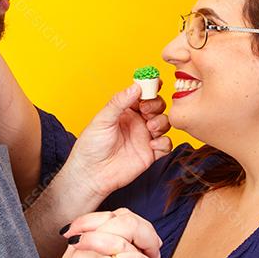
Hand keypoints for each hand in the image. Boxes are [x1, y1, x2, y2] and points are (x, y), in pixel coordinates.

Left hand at [63, 82, 172, 199]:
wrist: (92, 174)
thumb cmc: (91, 146)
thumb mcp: (103, 120)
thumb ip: (119, 102)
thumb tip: (135, 86)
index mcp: (125, 111)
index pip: (142, 94)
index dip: (150, 88)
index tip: (155, 83)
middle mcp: (137, 122)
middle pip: (157, 106)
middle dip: (156, 105)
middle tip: (146, 110)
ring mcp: (145, 137)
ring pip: (165, 123)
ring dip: (162, 122)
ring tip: (150, 127)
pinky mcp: (151, 154)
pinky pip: (166, 145)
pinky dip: (164, 142)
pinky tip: (152, 144)